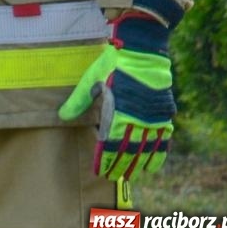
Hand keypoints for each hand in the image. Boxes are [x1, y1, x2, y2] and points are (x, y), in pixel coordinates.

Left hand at [59, 14, 174, 179]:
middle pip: (128, 149)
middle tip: (114, 178)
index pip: (109, 143)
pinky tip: (154, 163)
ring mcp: (153, 116)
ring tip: (132, 176)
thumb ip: (78, 101)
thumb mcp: (91, 81)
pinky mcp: (164, 112)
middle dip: (120, 165)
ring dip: (138, 163)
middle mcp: (136, 118)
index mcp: (117, 111)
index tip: (99, 171)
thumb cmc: (112, 64)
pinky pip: (163, 137)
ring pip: (146, 147)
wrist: (142, 50)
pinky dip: (159, 152)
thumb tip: (62, 116)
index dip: (104, 159)